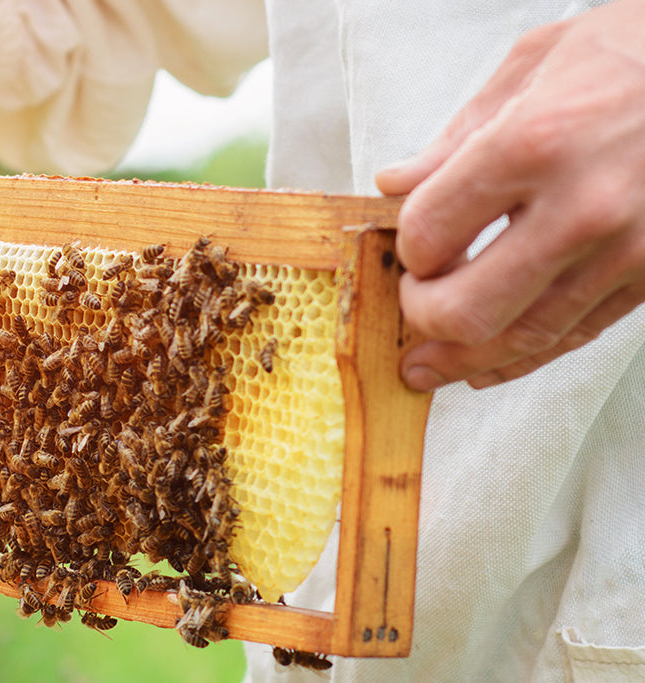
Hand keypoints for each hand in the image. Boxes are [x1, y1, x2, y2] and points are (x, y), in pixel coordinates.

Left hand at [376, 0, 644, 390]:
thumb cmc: (638, 54)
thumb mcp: (535, 64)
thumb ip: (456, 137)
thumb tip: (397, 184)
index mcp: (534, 144)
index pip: (429, 234)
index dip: (407, 249)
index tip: (410, 244)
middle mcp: (581, 208)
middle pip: (466, 309)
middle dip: (422, 317)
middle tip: (412, 303)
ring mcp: (625, 251)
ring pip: (521, 338)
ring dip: (460, 360)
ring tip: (424, 367)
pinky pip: (574, 336)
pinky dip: (521, 358)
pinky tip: (487, 365)